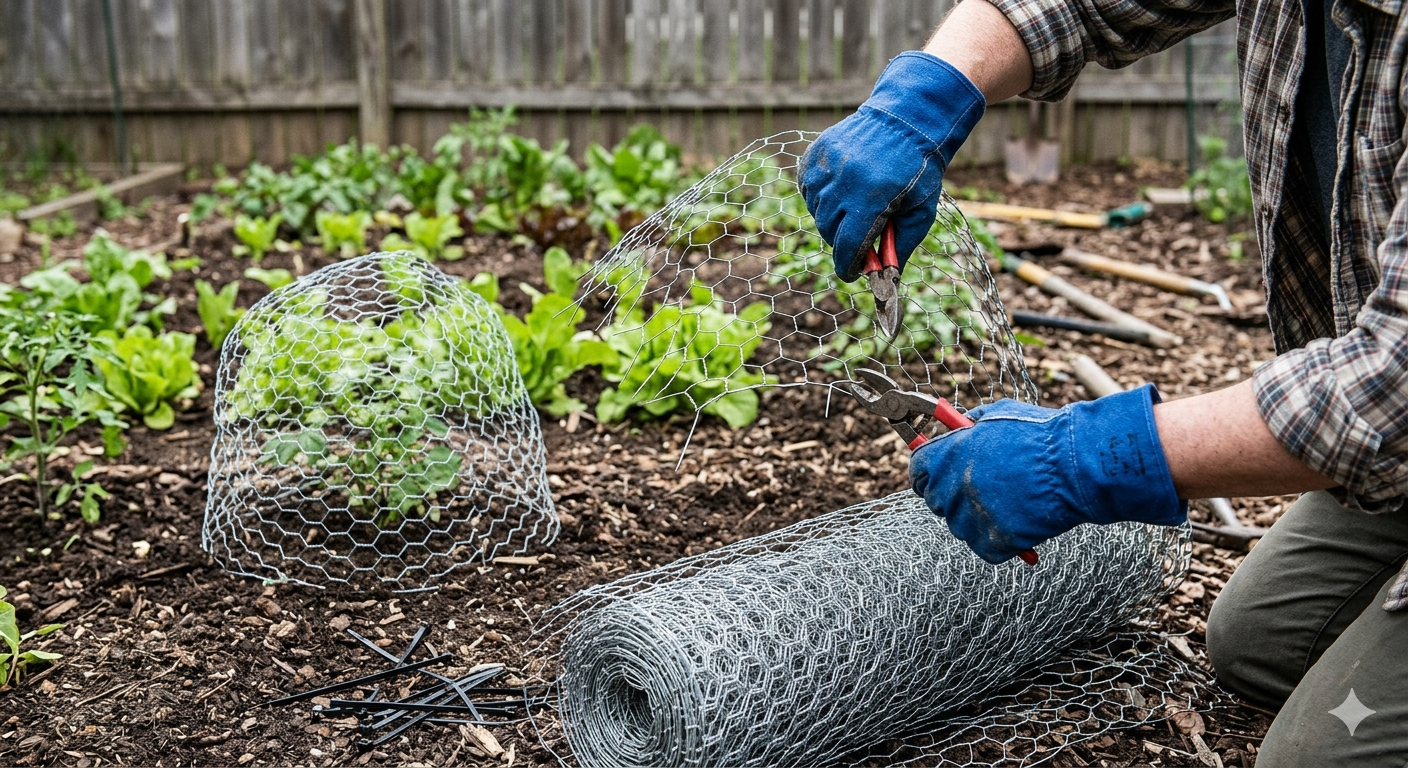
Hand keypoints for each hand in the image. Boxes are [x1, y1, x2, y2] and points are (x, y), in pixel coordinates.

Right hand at [798, 52, 985, 281]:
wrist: (907, 119)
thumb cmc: (920, 169)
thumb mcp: (921, 211)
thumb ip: (901, 246)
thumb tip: (887, 276)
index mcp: (872, 199)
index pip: (848, 247)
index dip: (848, 266)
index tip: (852, 273)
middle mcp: (845, 182)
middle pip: (829, 231)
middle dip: (842, 240)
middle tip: (858, 235)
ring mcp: (827, 165)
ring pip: (817, 210)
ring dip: (832, 217)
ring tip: (853, 207)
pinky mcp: (817, 153)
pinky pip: (808, 187)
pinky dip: (820, 196)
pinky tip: (839, 191)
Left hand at [909, 385, 1186, 563]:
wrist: (1076, 465)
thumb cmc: (1041, 436)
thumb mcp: (998, 415)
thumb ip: (970, 426)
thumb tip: (955, 429)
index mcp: (948, 454)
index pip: (916, 471)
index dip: (926, 473)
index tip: (934, 476)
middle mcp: (954, 486)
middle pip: (936, 501)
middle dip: (952, 495)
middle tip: (978, 490)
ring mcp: (973, 516)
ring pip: (961, 527)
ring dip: (977, 518)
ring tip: (1009, 502)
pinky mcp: (996, 540)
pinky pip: (985, 547)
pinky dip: (998, 541)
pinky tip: (1017, 523)